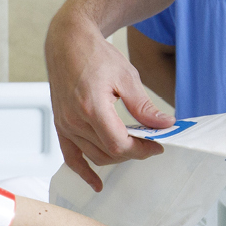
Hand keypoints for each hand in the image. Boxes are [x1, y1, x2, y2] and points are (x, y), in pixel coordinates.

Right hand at [44, 16, 167, 190]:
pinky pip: (71, 156)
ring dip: (115, 156)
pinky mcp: (61, 125)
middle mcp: (74, 120)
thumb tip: (165, 125)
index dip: (141, 150)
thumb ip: (144, 106)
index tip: (157, 145)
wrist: (67, 42)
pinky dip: (84, 171)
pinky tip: (96, 183)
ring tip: (133, 147)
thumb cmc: (95, 55)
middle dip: (132, 152)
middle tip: (150, 143)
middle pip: (107, 153)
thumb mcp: (126, 76)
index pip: (119, 145)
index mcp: (92, 107)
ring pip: (93, 156)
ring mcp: (65, 124)